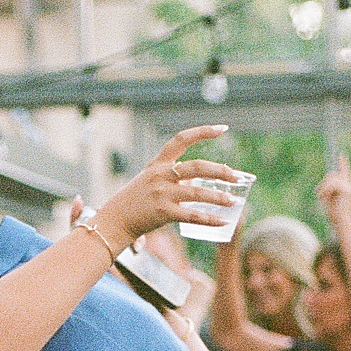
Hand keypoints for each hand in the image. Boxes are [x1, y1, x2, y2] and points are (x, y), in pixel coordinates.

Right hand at [95, 124, 244, 242]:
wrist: (113, 220)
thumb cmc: (134, 202)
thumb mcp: (149, 181)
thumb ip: (172, 178)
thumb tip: (198, 181)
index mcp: (158, 164)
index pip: (181, 140)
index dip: (203, 131)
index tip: (223, 128)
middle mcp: (160, 175)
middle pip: (197, 166)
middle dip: (220, 171)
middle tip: (236, 177)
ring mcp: (161, 193)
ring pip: (198, 193)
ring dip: (219, 197)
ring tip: (234, 202)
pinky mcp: (163, 213)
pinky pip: (192, 216)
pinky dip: (209, 219)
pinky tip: (222, 222)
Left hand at [316, 152, 350, 227]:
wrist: (341, 222)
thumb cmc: (335, 215)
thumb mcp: (328, 200)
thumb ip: (328, 191)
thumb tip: (324, 185)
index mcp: (346, 188)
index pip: (345, 173)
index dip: (343, 164)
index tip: (342, 155)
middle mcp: (349, 186)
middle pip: (333, 175)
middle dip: (324, 184)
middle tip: (319, 195)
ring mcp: (349, 188)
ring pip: (331, 178)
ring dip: (324, 187)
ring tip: (321, 197)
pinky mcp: (346, 190)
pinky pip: (332, 184)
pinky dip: (325, 190)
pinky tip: (322, 197)